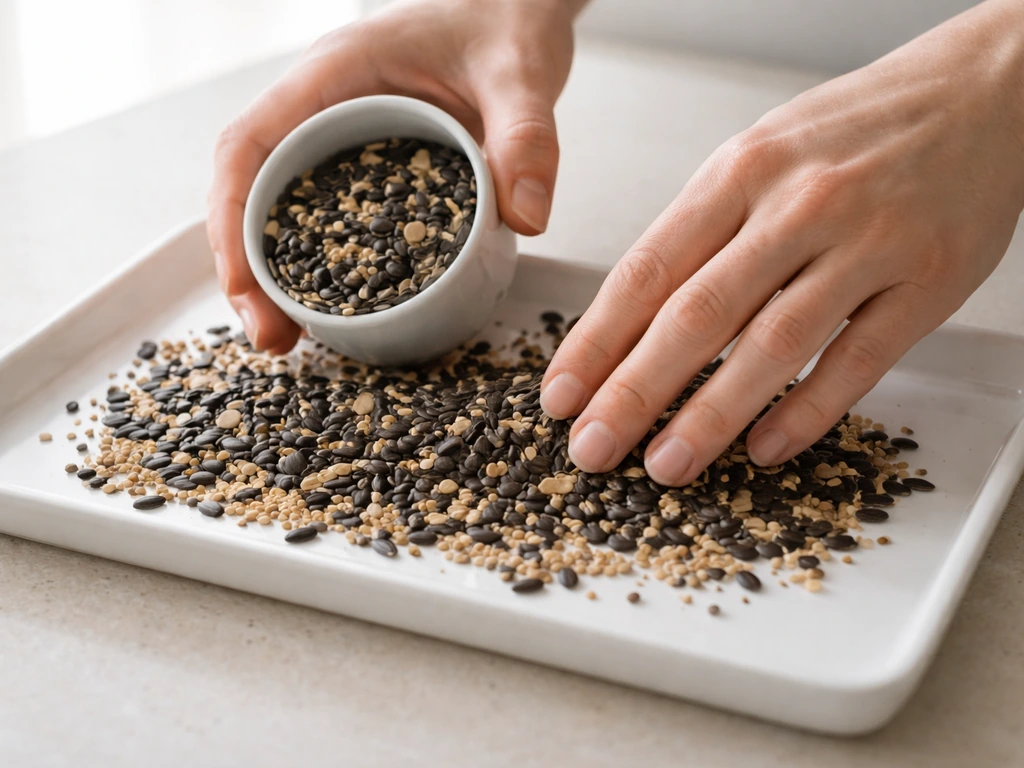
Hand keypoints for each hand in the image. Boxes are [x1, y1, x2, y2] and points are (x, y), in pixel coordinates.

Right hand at [208, 0, 583, 352]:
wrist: (520, 9)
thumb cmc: (505, 21)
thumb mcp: (521, 75)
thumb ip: (526, 138)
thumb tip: (524, 218)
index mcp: (334, 76)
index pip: (249, 146)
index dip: (232, 219)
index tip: (245, 288)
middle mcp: (323, 109)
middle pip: (252, 190)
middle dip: (247, 267)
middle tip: (272, 338)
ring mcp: (343, 137)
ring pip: (283, 208)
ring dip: (278, 274)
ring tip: (292, 338)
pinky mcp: (371, 164)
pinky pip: (331, 215)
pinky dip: (324, 264)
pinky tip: (339, 308)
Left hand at [541, 0, 1023, 484]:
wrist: (985, 90)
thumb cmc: (857, 129)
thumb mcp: (759, 153)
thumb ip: (702, 231)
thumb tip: (635, 317)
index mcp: (740, 172)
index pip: (648, 270)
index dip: (597, 342)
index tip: (562, 395)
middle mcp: (796, 206)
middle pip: (697, 314)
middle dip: (634, 392)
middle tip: (592, 448)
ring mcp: (866, 244)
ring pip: (772, 344)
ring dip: (712, 415)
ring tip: (666, 464)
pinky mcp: (928, 281)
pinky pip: (858, 359)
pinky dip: (807, 410)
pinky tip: (765, 447)